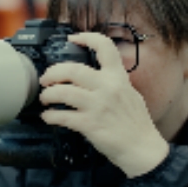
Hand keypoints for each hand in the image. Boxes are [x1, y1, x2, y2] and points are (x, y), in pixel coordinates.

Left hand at [39, 32, 168, 177]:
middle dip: (52, 72)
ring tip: (45, 98)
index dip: (86, 38)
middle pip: (72, 69)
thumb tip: (97, 75)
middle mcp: (108, 88)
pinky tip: (48, 117)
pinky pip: (62, 116)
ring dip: (48, 95)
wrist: (142, 149)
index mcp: (118, 78)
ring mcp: (98, 106)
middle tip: (46, 79)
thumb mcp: (130, 94)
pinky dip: (50, 116)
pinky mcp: (90, 125)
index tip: (73, 38)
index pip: (104, 47)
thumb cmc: (137, 124)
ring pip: (62, 92)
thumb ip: (114, 82)